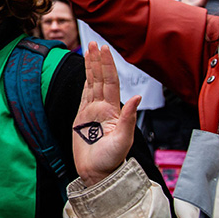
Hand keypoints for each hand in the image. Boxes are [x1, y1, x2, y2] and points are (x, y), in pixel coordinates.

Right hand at [73, 42, 139, 186]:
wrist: (97, 174)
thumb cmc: (111, 161)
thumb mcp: (123, 141)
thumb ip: (128, 119)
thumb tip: (137, 97)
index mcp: (114, 111)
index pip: (111, 82)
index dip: (107, 65)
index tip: (104, 50)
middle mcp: (104, 108)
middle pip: (101, 79)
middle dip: (98, 61)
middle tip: (94, 43)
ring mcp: (92, 112)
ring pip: (92, 83)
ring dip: (91, 67)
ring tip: (89, 50)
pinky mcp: (81, 117)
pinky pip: (84, 94)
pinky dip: (85, 80)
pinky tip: (86, 71)